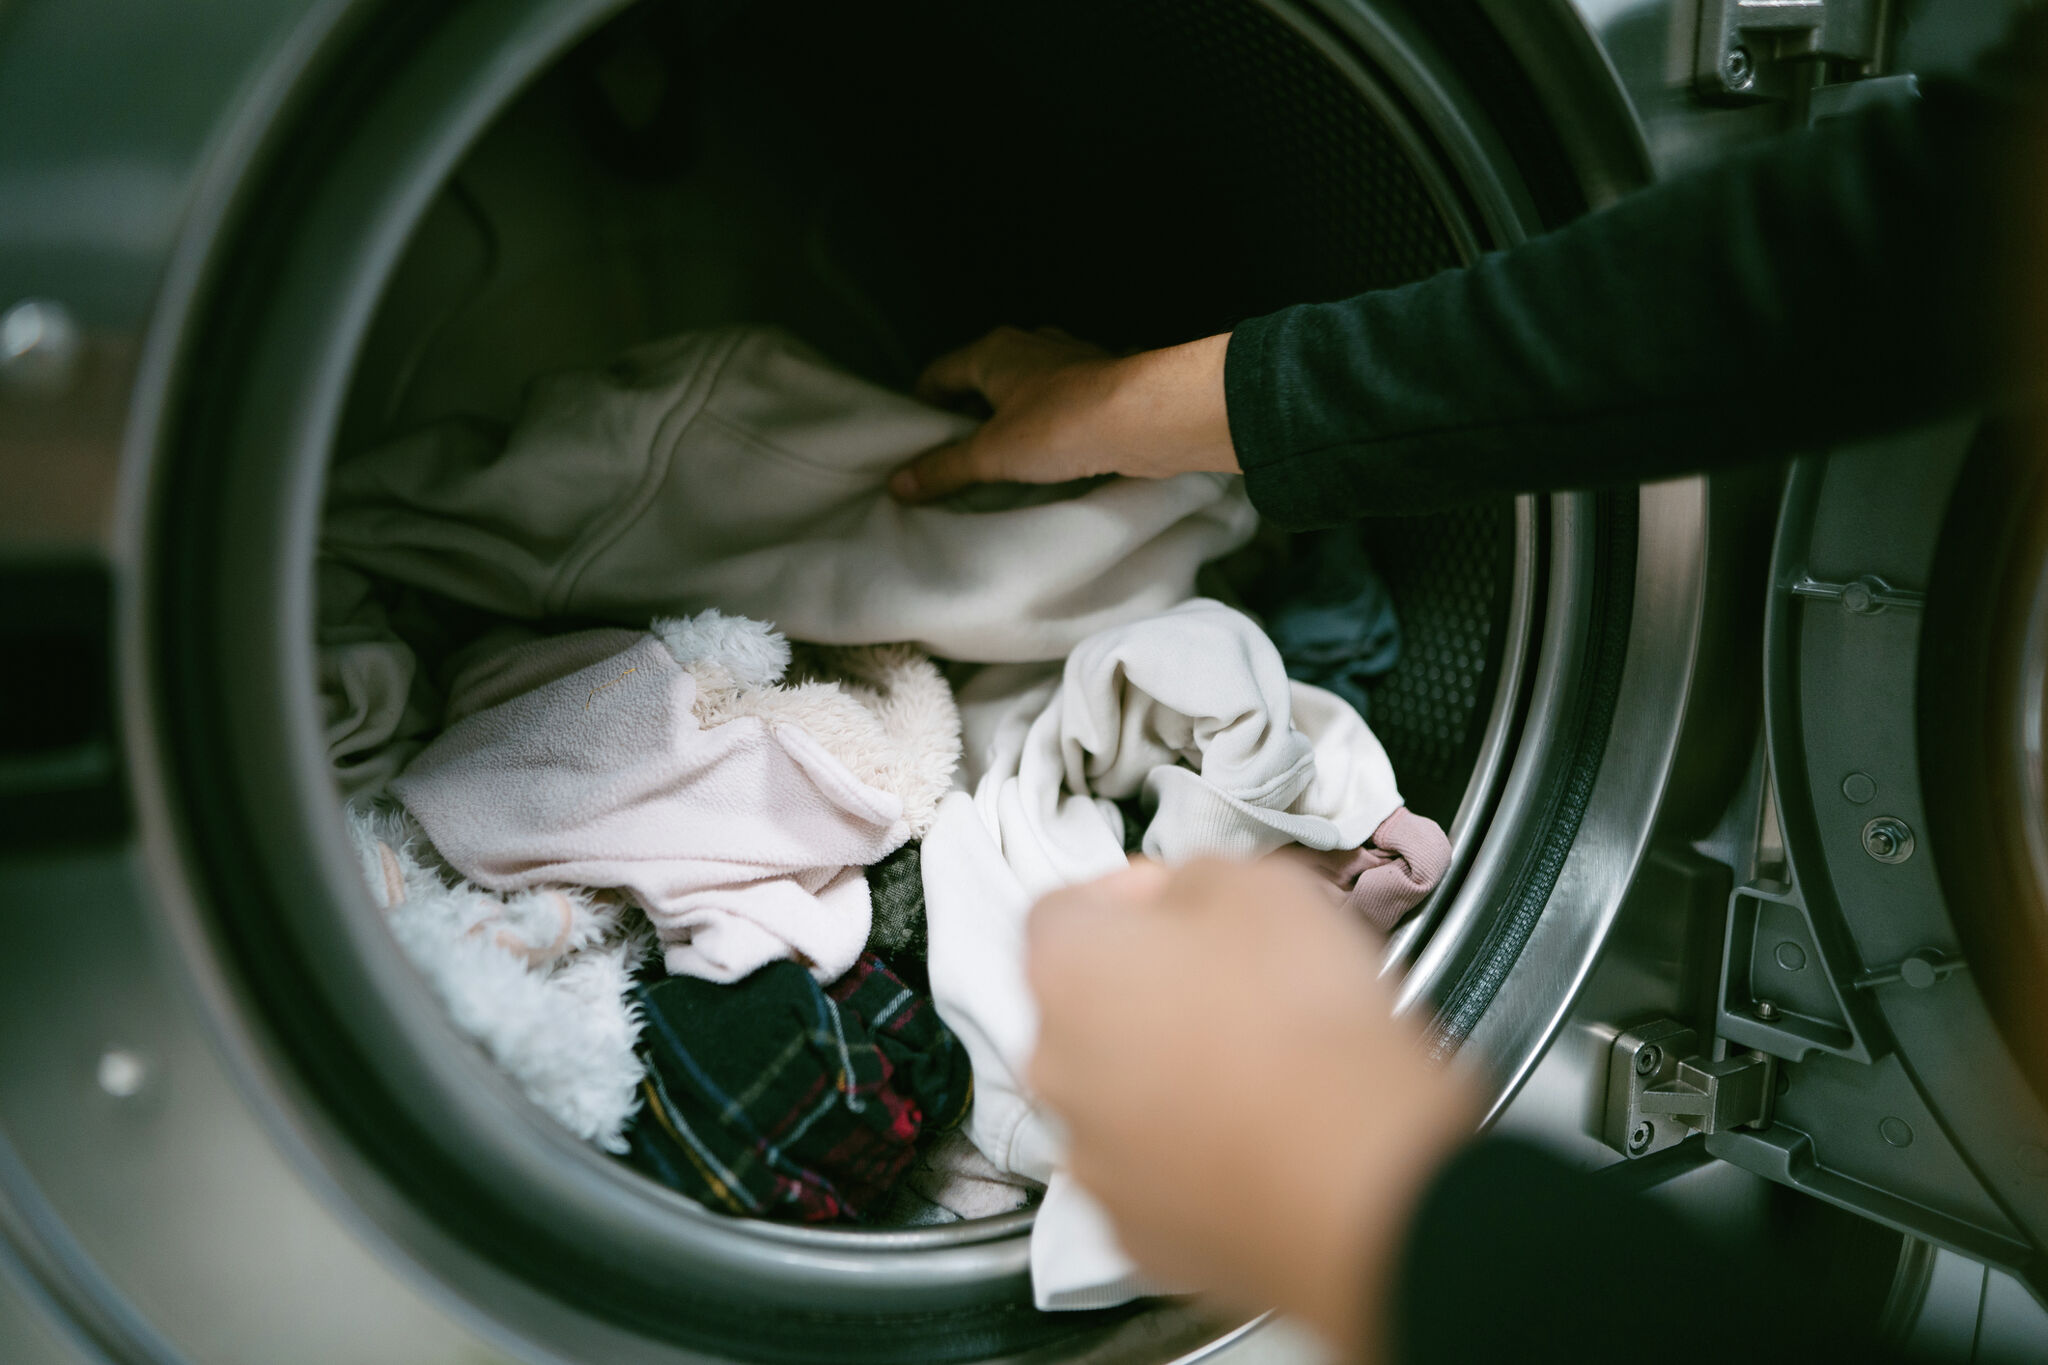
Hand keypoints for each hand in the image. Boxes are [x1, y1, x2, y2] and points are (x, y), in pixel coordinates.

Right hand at [889, 326, 1239, 501]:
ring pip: (1026, 387)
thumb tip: (900, 483)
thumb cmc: (1062, 425)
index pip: (941, 371)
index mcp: (994, 351)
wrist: (1144, 419)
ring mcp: (1069, 361)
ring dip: (1012, 416)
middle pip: (984, 377)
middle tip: (954, 452)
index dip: (923, 401)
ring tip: (1002, 456)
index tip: (915, 433)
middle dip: (968, 411)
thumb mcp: (992, 454)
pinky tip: (1052, 451)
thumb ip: (945, 467)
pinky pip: (1062, 401)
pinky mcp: (1101, 384)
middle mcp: (1031, 346)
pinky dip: (1049, 422)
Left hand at [1025, 859, 1480, 1360]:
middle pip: (1084, 1011)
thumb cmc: (1302, 1017)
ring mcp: (1092, 1162)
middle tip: (1230, 985)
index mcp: (1066, 969)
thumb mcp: (1257, 884)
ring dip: (1166, 1078)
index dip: (1126, 896)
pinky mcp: (1139, 1236)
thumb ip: (1192, 879)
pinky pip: (1155, 1178)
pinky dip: (1193, 1159)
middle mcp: (1055, 1069)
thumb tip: (1179, 898)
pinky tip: (1259, 1142)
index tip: (1180, 900)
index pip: (1062, 910)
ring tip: (1256, 1071)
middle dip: (1146, 991)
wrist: (1358, 1176)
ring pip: (1117, 1100)